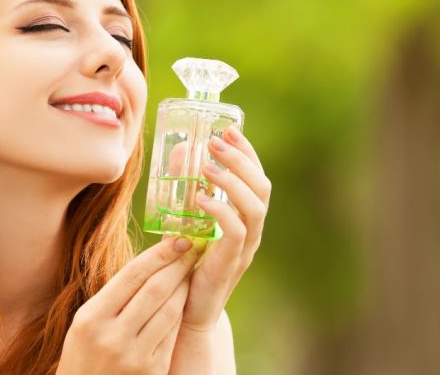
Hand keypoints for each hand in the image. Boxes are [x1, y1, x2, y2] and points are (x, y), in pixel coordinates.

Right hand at [56, 235, 197, 374]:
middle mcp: (112, 336)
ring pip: (169, 310)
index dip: (158, 254)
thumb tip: (148, 263)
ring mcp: (134, 356)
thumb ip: (112, 296)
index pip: (131, 276)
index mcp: (91, 318)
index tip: (177, 239)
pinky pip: (172, 334)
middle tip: (194, 246)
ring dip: (184, 286)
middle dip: (178, 264)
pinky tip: (185, 298)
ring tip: (191, 269)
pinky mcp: (152, 371)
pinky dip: (181, 312)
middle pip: (155, 289)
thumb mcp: (85, 323)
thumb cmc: (84, 355)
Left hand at [172, 125, 270, 367]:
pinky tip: (200, 199)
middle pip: (261, 187)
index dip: (247, 152)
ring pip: (255, 207)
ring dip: (232, 182)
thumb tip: (178, 150)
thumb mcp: (186, 218)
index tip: (229, 130)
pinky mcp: (230, 263)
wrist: (187, 309)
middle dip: (241, 160)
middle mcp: (251, 231)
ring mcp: (244, 248)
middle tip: (216, 142)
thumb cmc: (187, 262)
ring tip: (207, 167)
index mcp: (245, 218)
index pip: (257, 178)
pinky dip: (221, 211)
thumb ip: (184, 187)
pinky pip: (236, 232)